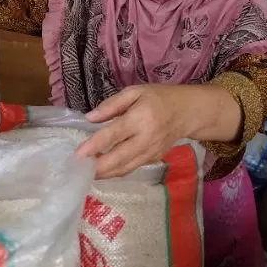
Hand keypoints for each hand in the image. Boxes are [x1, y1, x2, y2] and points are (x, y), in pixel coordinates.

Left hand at [74, 84, 240, 178]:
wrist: (188, 112)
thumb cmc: (159, 98)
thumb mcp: (135, 92)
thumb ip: (111, 105)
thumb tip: (89, 118)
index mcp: (140, 118)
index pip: (113, 134)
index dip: (94, 145)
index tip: (78, 154)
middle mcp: (145, 138)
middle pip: (118, 158)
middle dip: (97, 167)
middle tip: (79, 169)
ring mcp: (151, 152)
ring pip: (125, 168)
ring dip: (105, 174)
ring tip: (86, 173)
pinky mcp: (154, 159)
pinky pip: (132, 168)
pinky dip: (116, 172)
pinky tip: (103, 171)